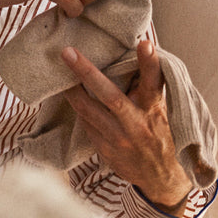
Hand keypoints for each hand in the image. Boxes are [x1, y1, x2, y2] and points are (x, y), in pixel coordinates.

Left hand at [62, 39, 192, 214]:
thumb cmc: (159, 134)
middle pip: (109, 95)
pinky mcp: (104, 148)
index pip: (153, 82)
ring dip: (71, 91)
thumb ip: (145, 90)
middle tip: (68, 52)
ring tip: (58, 72)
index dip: (149, 62)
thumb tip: (129, 60)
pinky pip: (85, 123)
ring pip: (88, 111)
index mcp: (153, 109)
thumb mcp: (159, 111)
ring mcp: (118, 138)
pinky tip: (66, 95)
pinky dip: (76, 108)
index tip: (144, 42)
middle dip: (87, 72)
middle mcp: (136, 123)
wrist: (159, 176)